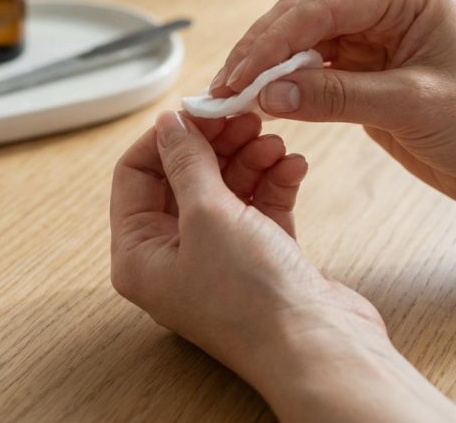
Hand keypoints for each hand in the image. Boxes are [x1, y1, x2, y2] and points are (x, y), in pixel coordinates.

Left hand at [110, 111, 455, 421]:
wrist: (320, 347)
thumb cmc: (253, 298)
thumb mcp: (208, 215)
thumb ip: (186, 162)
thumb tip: (169, 123)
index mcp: (140, 255)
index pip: (135, 175)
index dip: (166, 138)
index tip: (199, 108)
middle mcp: (174, 257)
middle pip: (184, 178)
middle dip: (215, 143)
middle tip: (243, 116)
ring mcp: (219, 258)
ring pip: (226, 188)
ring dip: (249, 157)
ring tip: (273, 140)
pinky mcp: (261, 258)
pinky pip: (259, 205)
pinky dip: (274, 181)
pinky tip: (293, 165)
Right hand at [209, 0, 455, 207]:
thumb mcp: (411, 106)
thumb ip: (337, 97)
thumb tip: (267, 93)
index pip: (323, 6)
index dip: (274, 40)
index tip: (239, 74)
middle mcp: (386, 7)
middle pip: (303, 19)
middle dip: (261, 53)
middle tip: (224, 89)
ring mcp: (373, 38)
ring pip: (300, 45)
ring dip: (266, 71)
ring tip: (231, 99)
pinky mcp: (363, 71)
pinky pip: (311, 73)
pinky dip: (284, 89)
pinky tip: (259, 104)